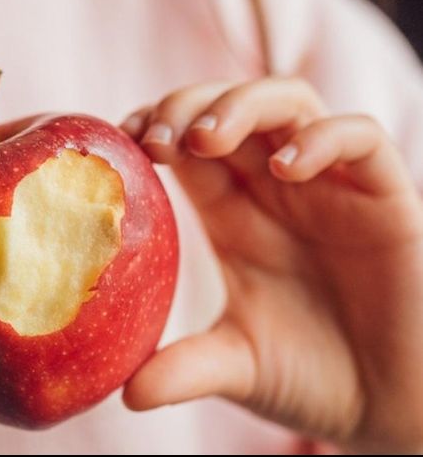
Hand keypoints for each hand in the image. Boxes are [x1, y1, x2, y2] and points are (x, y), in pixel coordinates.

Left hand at [120, 78, 422, 452]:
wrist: (389, 407)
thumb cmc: (311, 378)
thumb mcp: (236, 367)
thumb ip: (184, 370)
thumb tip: (126, 394)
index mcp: (234, 215)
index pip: (186, 145)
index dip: (154, 127)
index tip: (122, 140)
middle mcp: (277, 190)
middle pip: (228, 108)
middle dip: (186, 107)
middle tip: (155, 140)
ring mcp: (330, 187)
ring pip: (288, 103)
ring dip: (241, 106)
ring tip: (204, 139)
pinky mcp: (385, 198)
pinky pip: (361, 139)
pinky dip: (322, 140)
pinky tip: (287, 168)